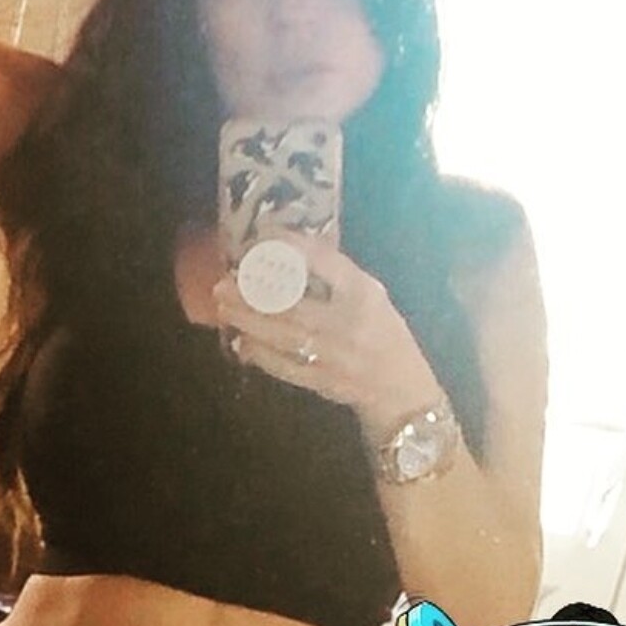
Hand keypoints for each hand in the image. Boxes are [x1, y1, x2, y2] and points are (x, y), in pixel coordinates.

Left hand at [211, 236, 440, 425]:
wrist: (402, 391)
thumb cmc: (385, 336)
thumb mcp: (373, 298)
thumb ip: (339, 277)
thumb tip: (291, 252)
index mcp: (364, 294)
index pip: (325, 261)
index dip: (291, 245)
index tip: (262, 234)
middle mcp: (350, 322)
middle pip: (292, 304)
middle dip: (253, 293)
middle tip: (224, 282)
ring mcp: (335, 355)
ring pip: (283, 335)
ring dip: (248, 321)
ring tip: (223, 308)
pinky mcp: (323, 381)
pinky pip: (284, 366)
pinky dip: (259, 354)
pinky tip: (240, 343)